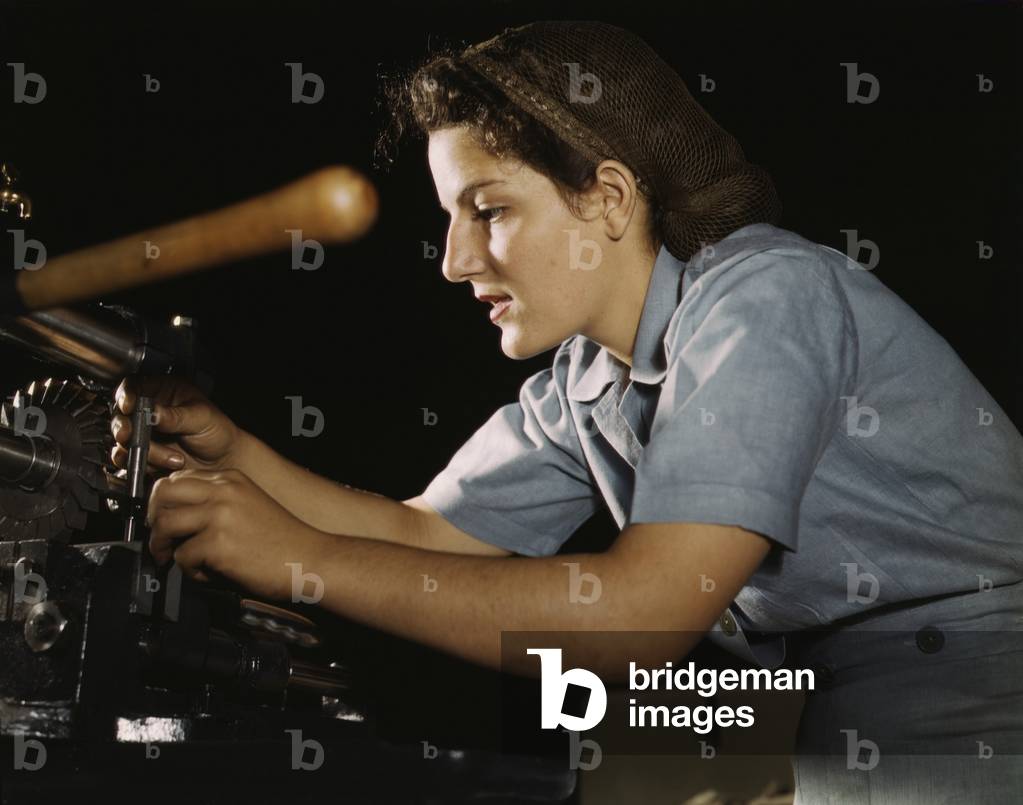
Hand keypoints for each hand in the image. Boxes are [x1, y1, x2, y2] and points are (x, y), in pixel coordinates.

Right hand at [111, 376, 244, 474]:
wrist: (223, 461)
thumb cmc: (218, 432)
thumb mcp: (201, 417)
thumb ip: (176, 415)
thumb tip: (153, 412)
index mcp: (164, 391)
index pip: (135, 386)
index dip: (126, 395)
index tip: (128, 405)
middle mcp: (149, 411)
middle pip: (121, 414)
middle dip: (124, 426)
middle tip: (130, 435)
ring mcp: (144, 434)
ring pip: (123, 440)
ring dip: (145, 451)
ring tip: (173, 457)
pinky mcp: (143, 455)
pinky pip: (128, 459)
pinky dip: (144, 464)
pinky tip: (167, 464)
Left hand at [147, 467, 329, 601]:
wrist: (310, 559)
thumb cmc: (283, 540)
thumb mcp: (249, 506)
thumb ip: (217, 503)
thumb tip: (177, 515)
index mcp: (231, 479)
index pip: (177, 478)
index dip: (163, 501)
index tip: (162, 519)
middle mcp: (223, 492)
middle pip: (162, 494)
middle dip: (153, 519)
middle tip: (159, 539)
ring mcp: (220, 516)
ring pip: (165, 524)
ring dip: (164, 547)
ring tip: (175, 560)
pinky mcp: (218, 544)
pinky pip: (182, 556)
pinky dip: (190, 571)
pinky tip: (209, 573)